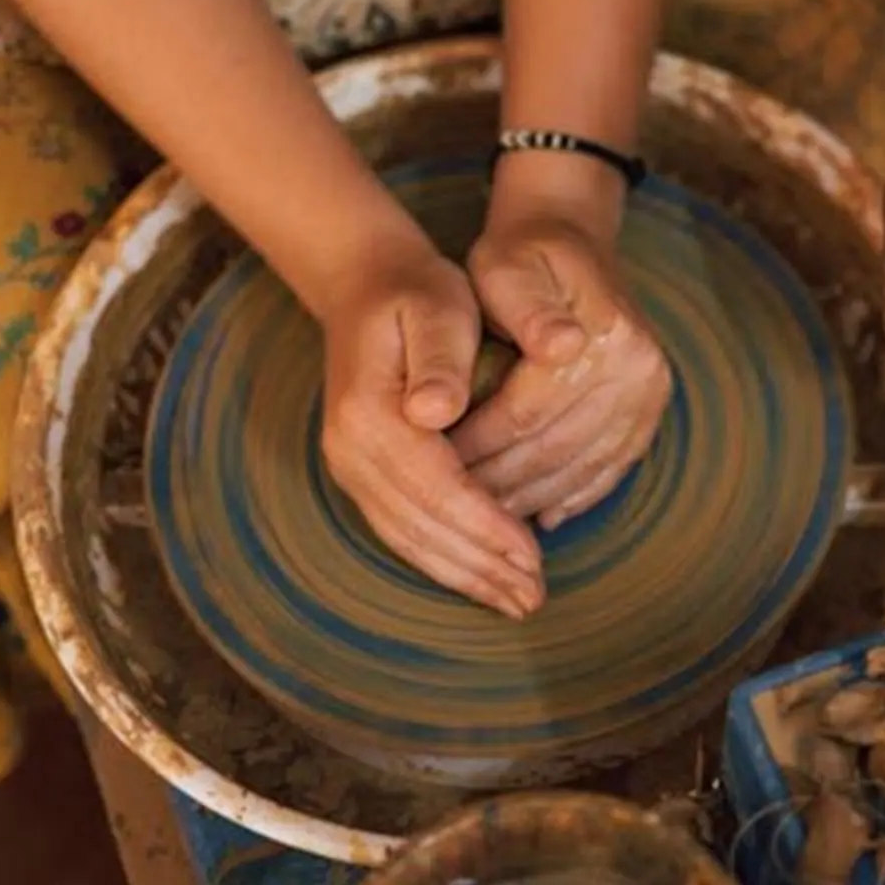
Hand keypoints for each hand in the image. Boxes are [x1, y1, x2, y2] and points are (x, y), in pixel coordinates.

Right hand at [314, 236, 547, 618]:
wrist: (366, 284)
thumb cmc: (416, 293)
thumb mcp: (437, 306)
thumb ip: (440, 357)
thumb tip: (435, 410)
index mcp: (369, 415)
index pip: (436, 487)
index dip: (486, 525)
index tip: (533, 555)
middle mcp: (350, 452)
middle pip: (421, 527)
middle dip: (480, 566)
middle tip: (534, 597)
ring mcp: (350, 468)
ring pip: (409, 540)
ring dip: (463, 575)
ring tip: (516, 600)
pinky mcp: (363, 475)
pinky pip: (403, 530)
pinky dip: (443, 559)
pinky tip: (481, 575)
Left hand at [453, 190, 674, 529]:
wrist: (571, 239)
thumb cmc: (523, 256)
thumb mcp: (507, 266)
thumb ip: (525, 308)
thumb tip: (559, 346)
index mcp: (607, 334)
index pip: (527, 413)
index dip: (476, 447)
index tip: (431, 466)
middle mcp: (639, 369)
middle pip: (555, 448)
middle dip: (496, 484)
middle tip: (446, 507)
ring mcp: (651, 393)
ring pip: (580, 468)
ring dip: (530, 499)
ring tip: (481, 517)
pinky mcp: (650, 410)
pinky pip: (610, 470)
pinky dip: (571, 498)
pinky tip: (538, 516)